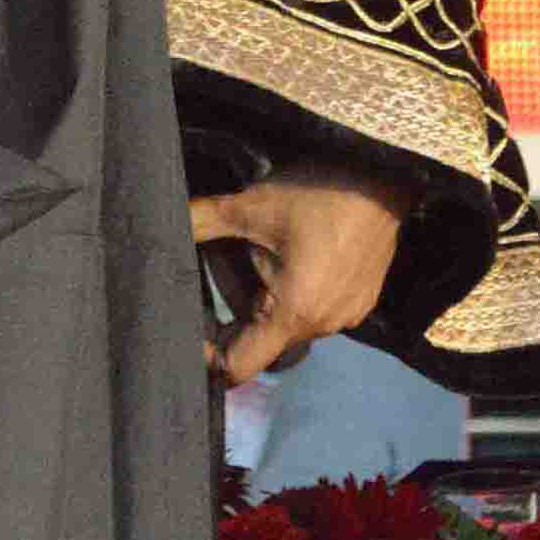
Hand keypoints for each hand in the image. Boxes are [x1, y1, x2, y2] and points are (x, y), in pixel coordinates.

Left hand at [189, 164, 409, 384]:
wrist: (380, 174)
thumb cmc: (315, 194)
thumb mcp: (248, 208)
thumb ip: (199, 224)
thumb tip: (159, 224)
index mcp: (294, 313)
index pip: (240, 364)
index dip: (209, 354)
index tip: (192, 327)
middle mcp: (324, 325)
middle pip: (260, 339)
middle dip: (234, 307)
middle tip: (225, 261)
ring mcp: (347, 316)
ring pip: (286, 323)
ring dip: (264, 297)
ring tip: (259, 249)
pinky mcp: (360, 302)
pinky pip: (314, 310)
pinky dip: (292, 292)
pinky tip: (290, 254)